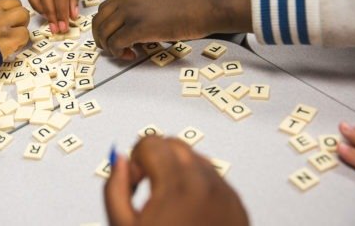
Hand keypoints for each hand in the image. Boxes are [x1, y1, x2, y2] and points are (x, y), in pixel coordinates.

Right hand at [0, 0, 29, 58]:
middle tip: (14, 27)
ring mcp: (1, 24)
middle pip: (16, 3)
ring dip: (22, 25)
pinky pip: (24, 34)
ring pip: (24, 14)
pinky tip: (14, 46)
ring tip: (16, 35)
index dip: (4, 13)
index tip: (1, 23)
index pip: (1, 3)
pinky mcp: (7, 39)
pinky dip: (22, 40)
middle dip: (17, 15)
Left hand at [92, 0, 251, 58]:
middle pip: (99, 20)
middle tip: (113, 48)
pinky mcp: (138, 27)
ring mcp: (131, 11)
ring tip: (125, 53)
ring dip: (110, 47)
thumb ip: (139, 7)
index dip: (106, 25)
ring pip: (104, 33)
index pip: (105, 8)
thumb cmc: (189, 4)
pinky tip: (132, 55)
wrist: (204, 6)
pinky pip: (115, 44)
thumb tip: (129, 29)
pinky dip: (119, 53)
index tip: (115, 36)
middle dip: (102, 38)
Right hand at [104, 136, 248, 225]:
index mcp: (178, 185)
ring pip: (197, 159)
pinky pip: (215, 179)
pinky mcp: (238, 207)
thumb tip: (120, 162)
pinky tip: (189, 213)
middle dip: (157, 160)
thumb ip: (115, 186)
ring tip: (170, 205)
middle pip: (175, 144)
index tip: (136, 181)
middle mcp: (207, 184)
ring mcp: (227, 195)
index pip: (151, 142)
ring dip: (179, 171)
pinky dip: (199, 186)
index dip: (135, 159)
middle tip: (149, 191)